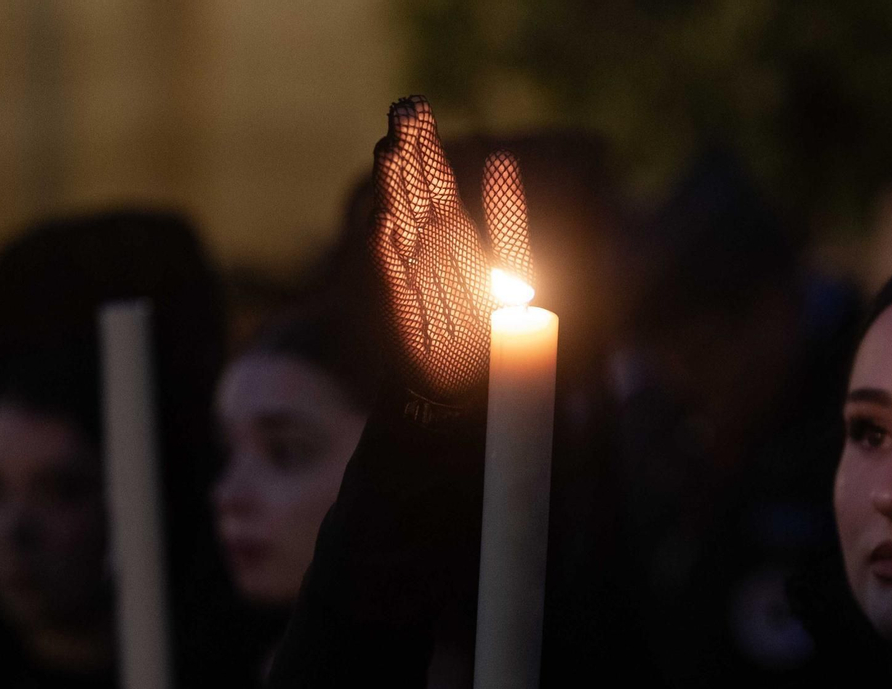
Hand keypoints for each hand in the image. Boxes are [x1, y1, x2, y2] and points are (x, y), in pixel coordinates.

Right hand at [371, 96, 533, 408]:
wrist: (467, 384)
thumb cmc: (484, 326)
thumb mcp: (509, 263)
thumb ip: (507, 215)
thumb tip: (503, 157)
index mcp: (449, 229)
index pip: (432, 174)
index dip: (423, 140)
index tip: (415, 102)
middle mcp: (423, 242)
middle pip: (410, 187)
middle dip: (405, 149)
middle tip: (400, 109)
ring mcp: (406, 269)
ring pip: (395, 218)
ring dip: (391, 186)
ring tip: (390, 149)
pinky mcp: (397, 304)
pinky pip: (388, 272)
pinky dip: (383, 248)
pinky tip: (382, 220)